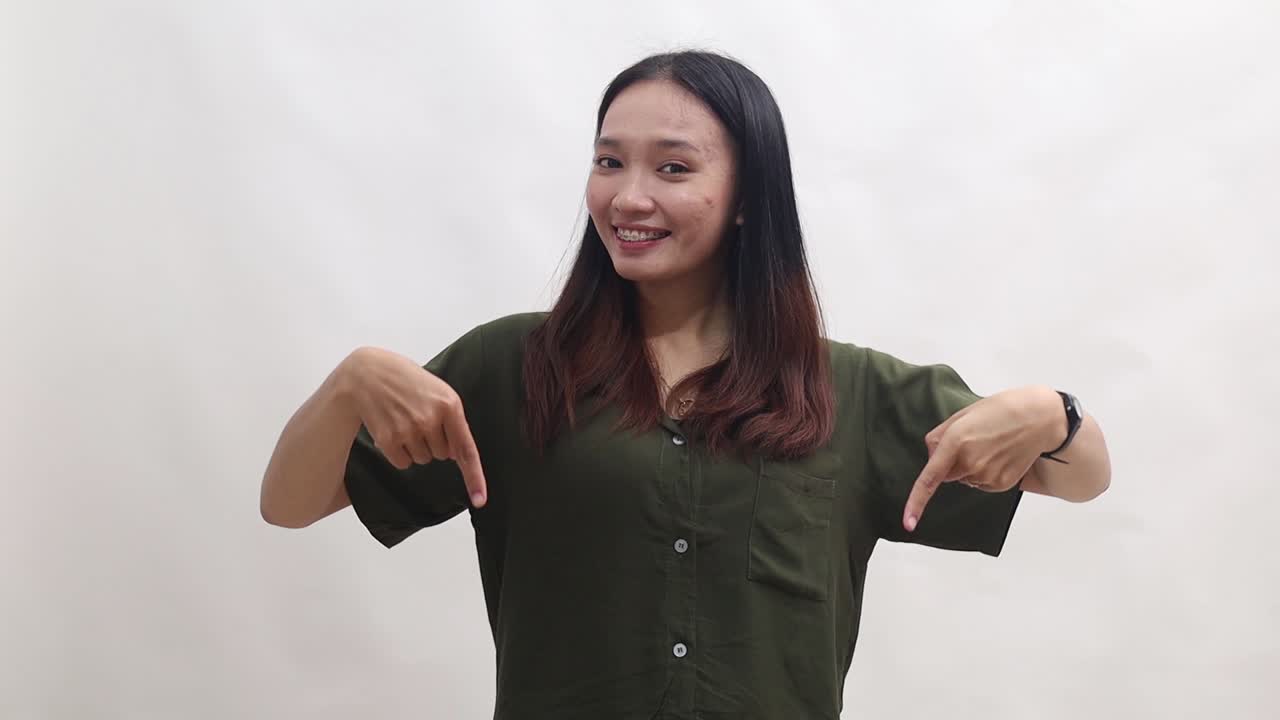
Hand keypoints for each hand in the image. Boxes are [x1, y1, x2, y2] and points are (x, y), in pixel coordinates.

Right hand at [341, 347, 487, 507]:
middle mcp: (431, 419)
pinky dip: (400, 452)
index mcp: (450, 405)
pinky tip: (393, 429)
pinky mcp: (388, 440)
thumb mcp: (439, 391)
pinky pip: (403, 463)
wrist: (368, 374)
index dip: (475, 477)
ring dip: (416, 446)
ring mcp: (408, 430)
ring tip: (404, 419)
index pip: (466, 449)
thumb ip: (453, 420)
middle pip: (443, 455)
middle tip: (419, 416)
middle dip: (434, 441)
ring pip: (423, 459)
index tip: (480, 500)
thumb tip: (457, 455)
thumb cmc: (408, 382)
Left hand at [902, 385, 1060, 531]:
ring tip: (990, 445)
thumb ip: (939, 436)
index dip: (916, 502)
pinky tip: (999, 456)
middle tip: (973, 440)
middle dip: (952, 462)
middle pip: (947, 474)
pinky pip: (981, 484)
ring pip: (965, 479)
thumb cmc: (1001, 410)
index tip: (908, 522)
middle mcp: (970, 463)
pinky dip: (985, 473)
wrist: (1039, 419)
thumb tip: (931, 456)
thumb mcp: (963, 414)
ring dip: (970, 467)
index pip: (929, 479)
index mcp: (956, 441)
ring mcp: (987, 476)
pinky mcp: (1001, 484)